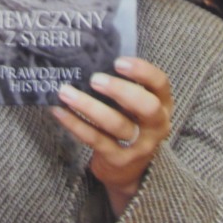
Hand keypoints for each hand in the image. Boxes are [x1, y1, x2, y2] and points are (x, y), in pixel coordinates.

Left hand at [51, 57, 172, 215]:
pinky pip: (95, 139)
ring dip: (89, 106)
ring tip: (66, 91)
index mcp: (163, 104)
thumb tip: (92, 52)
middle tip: (95, 79)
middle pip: (146, 106)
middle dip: (120, 90)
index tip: (118, 62)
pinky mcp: (118, 159)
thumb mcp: (135, 104)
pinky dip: (75, 124)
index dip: (142, 71)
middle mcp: (156, 125)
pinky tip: (59, 111)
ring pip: (116, 124)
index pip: (160, 83)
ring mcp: (139, 145)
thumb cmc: (129, 121)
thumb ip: (125, 83)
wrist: (129, 169)